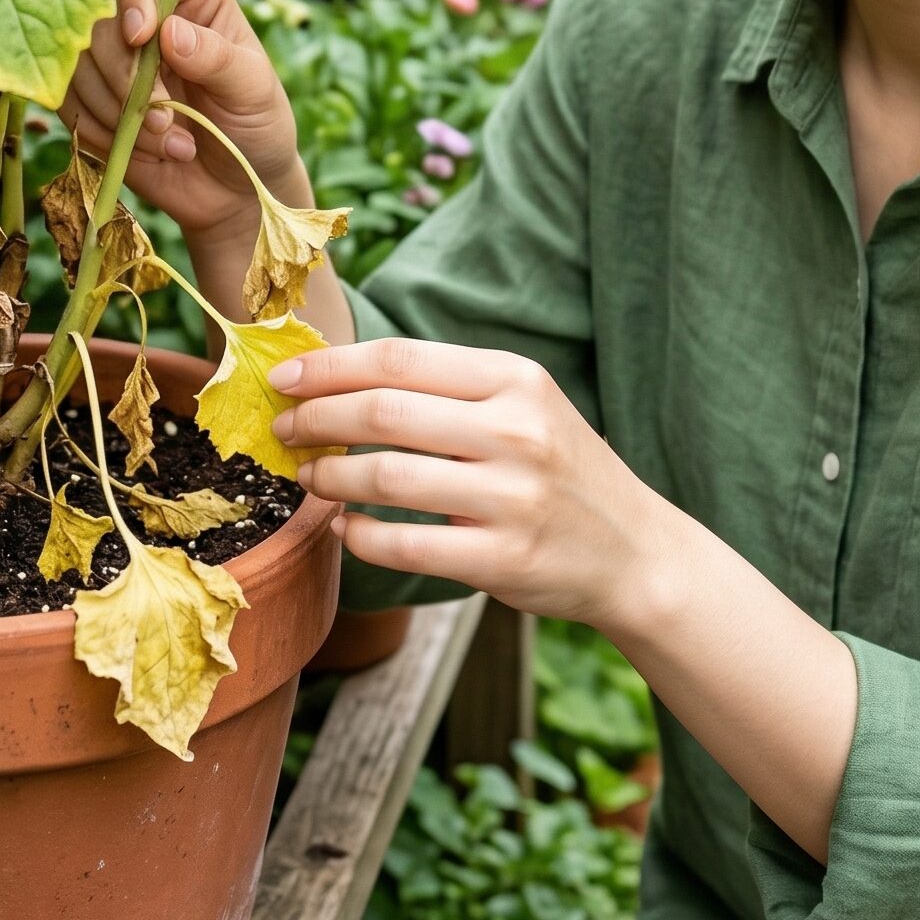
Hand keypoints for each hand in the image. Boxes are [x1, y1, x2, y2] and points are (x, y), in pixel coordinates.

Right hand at [61, 0, 303, 242]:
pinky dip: (103, 134)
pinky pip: (69, 106)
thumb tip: (170, 31)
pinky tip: (148, 154)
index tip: (140, 37)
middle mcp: (144, 19)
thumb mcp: (253, 89)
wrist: (236, 189)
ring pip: (74, 65)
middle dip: (123, 76)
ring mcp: (112, 61)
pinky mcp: (92, 102)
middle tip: (164, 118)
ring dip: (115, 112)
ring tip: (171, 143)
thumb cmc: (257, 126)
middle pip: (96, 20)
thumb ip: (217, 58)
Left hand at [269, 339, 659, 626]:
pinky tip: (345, 527)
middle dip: (317, 418)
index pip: (400, 359)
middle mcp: (516, 430)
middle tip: (284, 429)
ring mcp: (512, 497)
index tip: (284, 379)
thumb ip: (447, 389)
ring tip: (309, 477)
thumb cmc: (558, 469)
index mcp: (515, 379)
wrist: (635, 551)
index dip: (330, 368)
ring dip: (330, 476)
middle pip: (385, 411)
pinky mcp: (503, 559)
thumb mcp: (523, 406)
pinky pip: (405, 544)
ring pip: (387, 476)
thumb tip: (338, 380)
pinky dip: (359, 535)